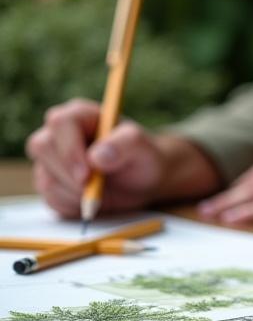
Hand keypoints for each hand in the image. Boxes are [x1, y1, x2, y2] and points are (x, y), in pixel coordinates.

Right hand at [26, 99, 218, 216]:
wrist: (143, 181)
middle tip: (96, 190)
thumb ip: (123, 145)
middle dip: (69, 175)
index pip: (61, 122)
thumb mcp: (142, 148)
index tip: (87, 175)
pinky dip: (72, 206)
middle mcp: (60, 133)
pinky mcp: (50, 181)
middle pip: (43, 147)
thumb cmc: (143, 157)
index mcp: (81, 114)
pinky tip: (93, 200)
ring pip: (45, 177)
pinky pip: (49, 198)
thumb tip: (97, 156)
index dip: (69, 149)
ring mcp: (51, 158)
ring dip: (74, 194)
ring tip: (103, 192)